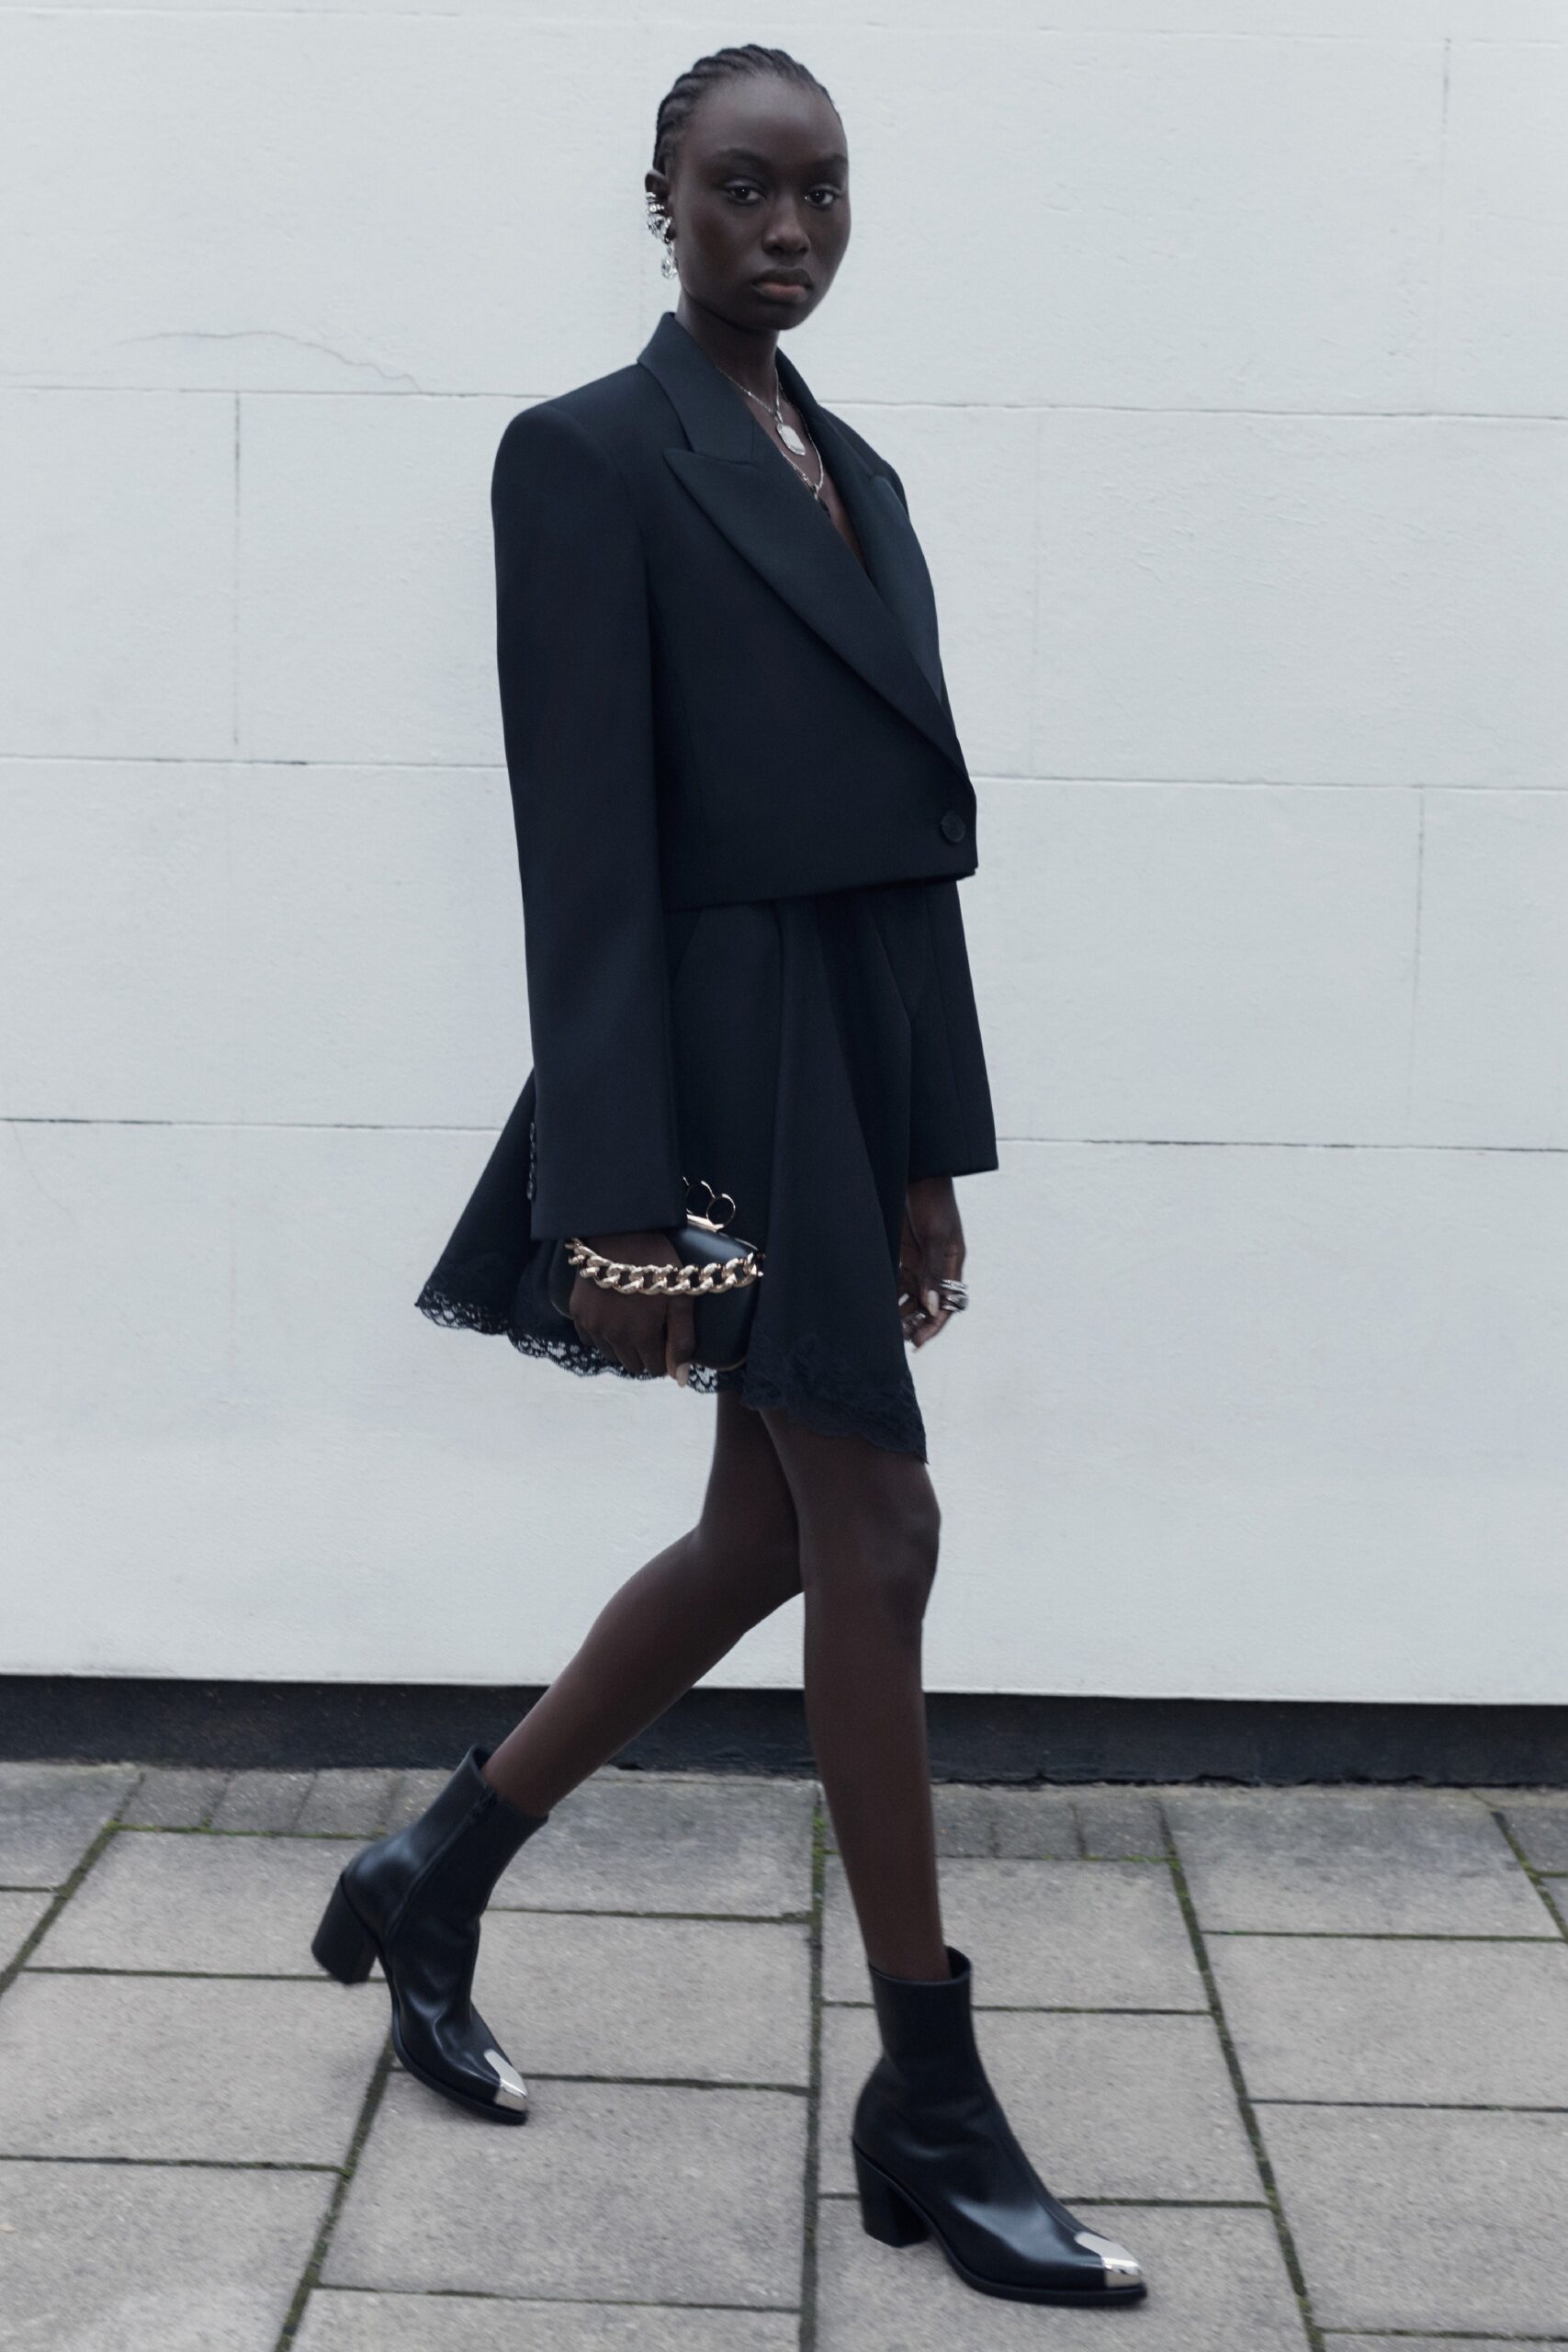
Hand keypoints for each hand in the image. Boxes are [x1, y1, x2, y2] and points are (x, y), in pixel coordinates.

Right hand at [572, 1231, 696, 1383]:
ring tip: (632, 1319)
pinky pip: (590, 1339)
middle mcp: (613, 1337)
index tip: (667, 1336)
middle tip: (651, 1326)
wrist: (619, 1231)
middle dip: (644, 1352)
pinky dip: (601, 1334)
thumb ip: (682, 1341)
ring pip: (611, 1354)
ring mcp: (593, 1326)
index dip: (665, 1354)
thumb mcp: (680, 1298)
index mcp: (641, 1335)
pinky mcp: (578, 1313)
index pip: (655, 1367)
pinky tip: (611, 1315)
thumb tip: (679, 1380)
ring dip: (622, 1345)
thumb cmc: (657, 1262)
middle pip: (632, 1364)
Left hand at [899, 1175, 964, 1350]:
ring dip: (901, 1312)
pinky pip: (898, 1282)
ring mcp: (921, 1262)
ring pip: (912, 1297)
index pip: (946, 1305)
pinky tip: (879, 1305)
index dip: (933, 1326)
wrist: (918, 1175)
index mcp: (952, 1265)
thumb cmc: (934, 1201)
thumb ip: (934, 1271)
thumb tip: (931, 1306)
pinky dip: (890, 1294)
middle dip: (915, 1323)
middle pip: (928, 1305)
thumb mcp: (937, 1236)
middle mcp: (937, 1268)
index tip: (918, 1342)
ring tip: (886, 1328)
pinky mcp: (904, 1254)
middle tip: (898, 1339)